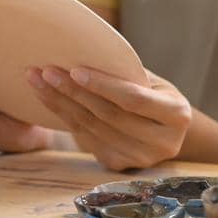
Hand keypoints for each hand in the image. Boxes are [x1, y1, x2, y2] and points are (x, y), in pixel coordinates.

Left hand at [27, 66, 192, 170]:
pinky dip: (65, 118)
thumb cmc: (155, 92)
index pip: (134, 99)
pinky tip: (50, 100)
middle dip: (73, 92)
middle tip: (45, 72)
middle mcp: (163, 142)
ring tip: (39, 82)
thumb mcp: (152, 80)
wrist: (163, 127)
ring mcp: (140, 158)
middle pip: (109, 115)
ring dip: (61, 104)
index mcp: (177, 115)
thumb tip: (84, 52)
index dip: (104, 85)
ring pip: (93, 129)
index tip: (75, 69)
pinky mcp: (119, 165)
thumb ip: (127, 74)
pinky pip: (86, 139)